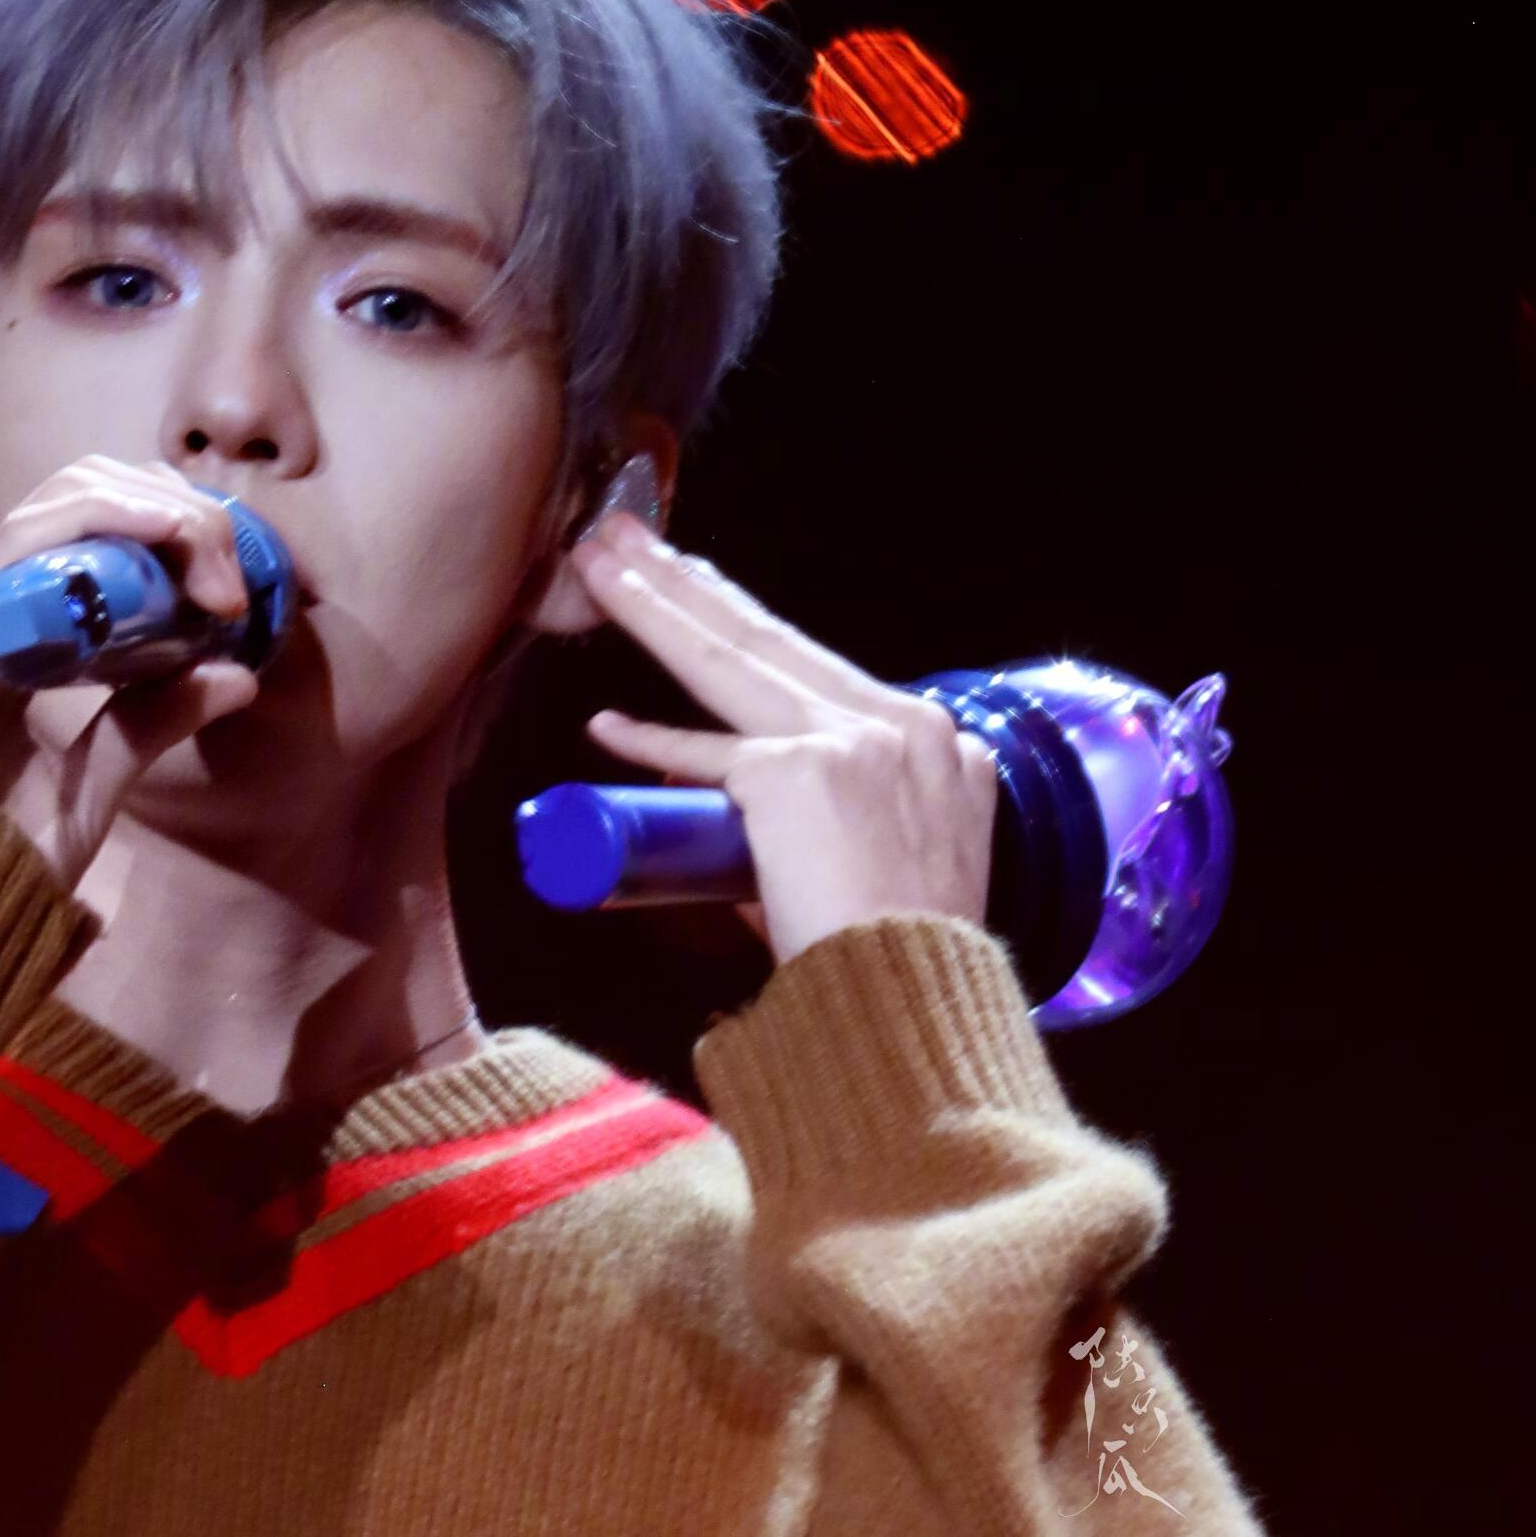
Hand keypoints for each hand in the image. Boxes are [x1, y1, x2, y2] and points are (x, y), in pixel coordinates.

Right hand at [0, 456, 265, 892]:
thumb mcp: (94, 784)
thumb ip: (151, 722)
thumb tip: (237, 675)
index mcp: (0, 633)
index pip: (85, 533)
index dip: (167, 528)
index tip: (235, 579)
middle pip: (79, 498)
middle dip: (171, 512)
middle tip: (234, 568)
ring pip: (59, 502)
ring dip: (152, 513)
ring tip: (212, 550)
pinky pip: (27, 544)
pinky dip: (104, 522)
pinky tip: (166, 532)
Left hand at [569, 514, 998, 969]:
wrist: (917, 1003)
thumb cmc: (901, 963)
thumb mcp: (890, 873)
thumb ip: (823, 837)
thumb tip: (740, 845)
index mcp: (936, 745)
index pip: (815, 666)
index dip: (743, 622)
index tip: (700, 587)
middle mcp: (901, 726)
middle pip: (767, 638)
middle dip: (687, 581)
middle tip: (624, 533)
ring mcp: (850, 743)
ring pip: (731, 662)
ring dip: (656, 608)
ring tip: (599, 565)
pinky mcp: (798, 777)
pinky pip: (706, 757)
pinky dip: (651, 744)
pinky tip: (603, 724)